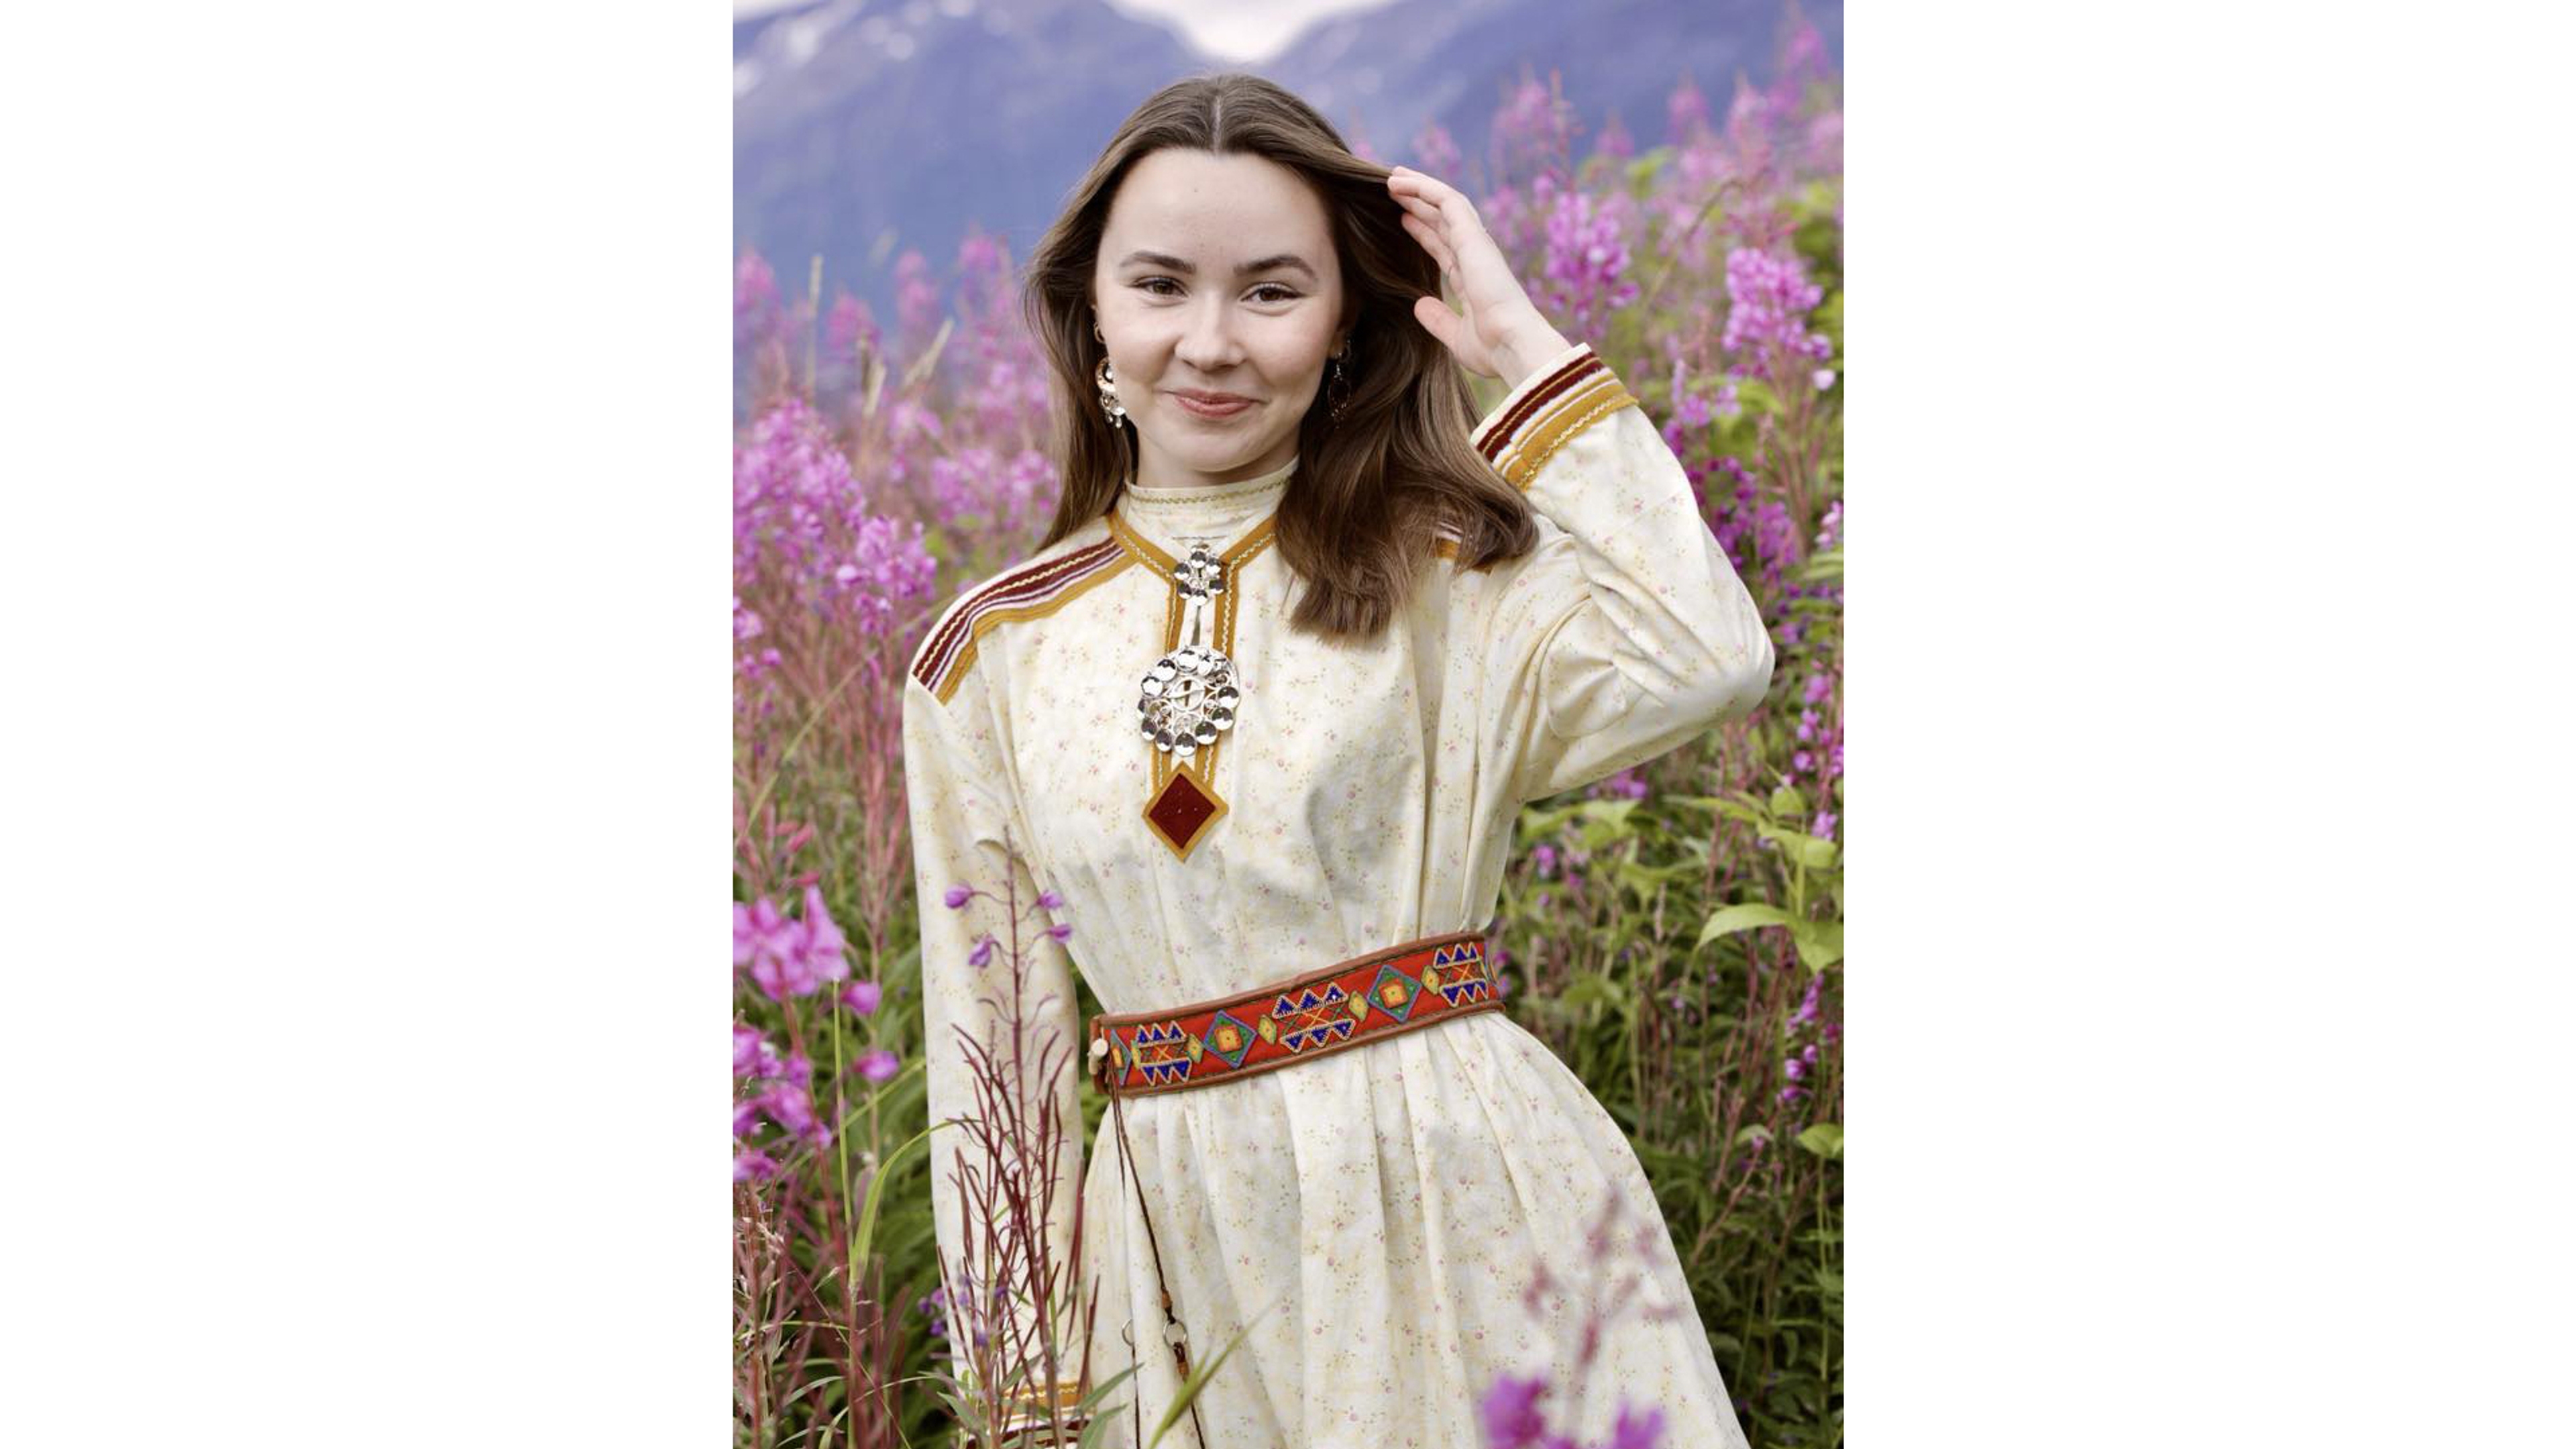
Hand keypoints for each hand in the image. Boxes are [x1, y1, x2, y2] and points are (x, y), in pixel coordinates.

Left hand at [1386, 165, 1570, 389]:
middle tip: (1393, 189)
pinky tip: (1400, 183)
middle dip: (1420, 202)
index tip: (1404, 219)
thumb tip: (1419, 305)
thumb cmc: (1493, 349)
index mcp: (1473, 279)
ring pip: (1445, 204)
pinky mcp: (1473, 236)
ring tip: (1392, 178)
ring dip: (1418, 188)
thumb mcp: (1457, 336)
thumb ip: (1439, 320)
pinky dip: (1423, 188)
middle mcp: (1475, 257)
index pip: (1445, 247)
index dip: (1424, 232)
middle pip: (1443, 220)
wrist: (1514, 345)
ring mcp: (1476, 244)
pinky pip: (1446, 201)